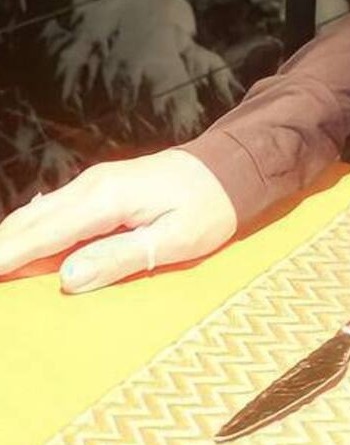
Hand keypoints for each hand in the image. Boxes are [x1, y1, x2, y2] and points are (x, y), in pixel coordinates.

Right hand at [0, 151, 237, 292]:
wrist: (231, 165)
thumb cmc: (210, 206)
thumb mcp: (175, 240)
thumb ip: (119, 258)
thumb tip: (68, 279)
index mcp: (105, 200)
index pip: (40, 234)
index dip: (4, 257)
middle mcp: (90, 187)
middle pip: (28, 222)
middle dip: (0, 250)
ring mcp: (93, 185)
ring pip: (36, 215)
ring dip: (9, 241)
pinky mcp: (99, 190)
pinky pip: (53, 213)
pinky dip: (29, 232)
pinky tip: (16, 249)